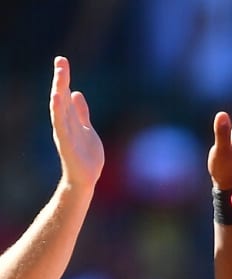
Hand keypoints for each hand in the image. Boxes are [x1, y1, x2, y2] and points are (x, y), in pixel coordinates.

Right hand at [49, 57, 102, 191]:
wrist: (85, 178)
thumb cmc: (86, 155)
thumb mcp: (86, 128)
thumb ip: (81, 112)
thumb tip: (77, 93)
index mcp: (70, 118)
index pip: (66, 94)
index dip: (64, 78)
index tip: (62, 60)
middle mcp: (65, 122)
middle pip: (62, 97)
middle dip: (61, 79)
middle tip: (60, 60)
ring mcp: (64, 132)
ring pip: (60, 109)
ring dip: (59, 92)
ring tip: (59, 76)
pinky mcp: (66, 143)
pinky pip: (61, 125)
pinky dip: (58, 112)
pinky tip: (57, 99)